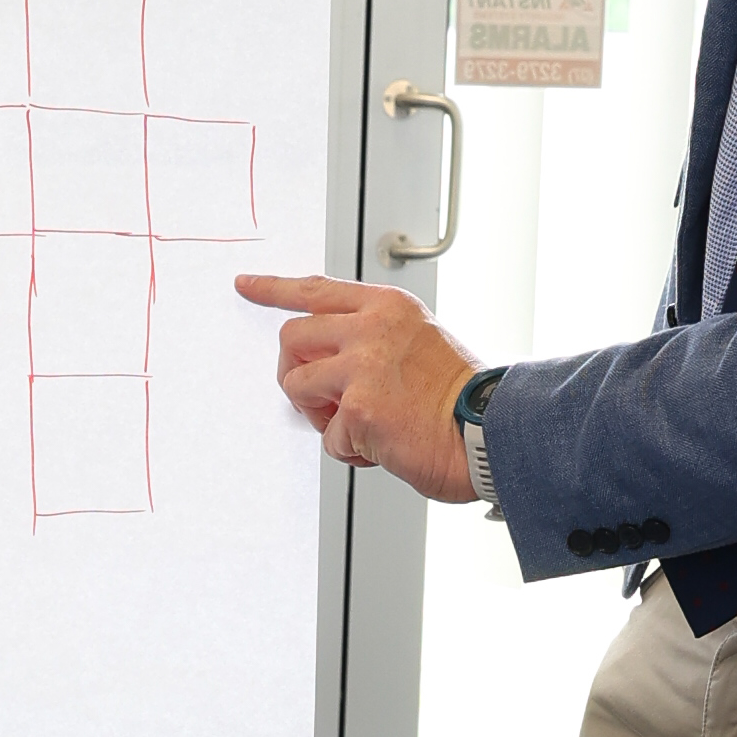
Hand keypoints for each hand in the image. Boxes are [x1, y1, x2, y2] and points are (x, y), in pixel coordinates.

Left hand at [237, 273, 477, 502]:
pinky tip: (380, 447)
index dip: (274, 289)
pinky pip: (327, 435)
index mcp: (387, 306)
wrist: (490, 432)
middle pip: (292, 337)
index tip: (247, 286)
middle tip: (319, 398)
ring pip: (295, 385)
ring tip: (356, 425)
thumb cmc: (458, 398)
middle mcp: (372, 328)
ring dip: (317, 413)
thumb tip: (324, 360)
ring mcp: (363, 366)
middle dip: (294, 371)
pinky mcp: (359, 409)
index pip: (316, 289)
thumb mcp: (418, 341)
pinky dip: (349, 450)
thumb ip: (373, 338)